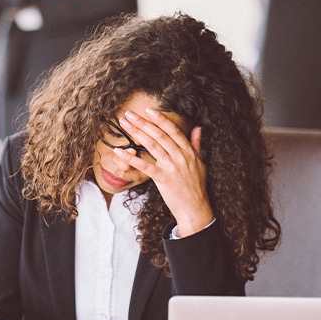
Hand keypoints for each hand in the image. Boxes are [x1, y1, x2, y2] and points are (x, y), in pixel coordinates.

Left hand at [114, 108, 213, 236]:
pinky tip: (120, 151)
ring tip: (124, 124)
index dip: (160, 119)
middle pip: (160, 135)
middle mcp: (180, 156)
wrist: (195, 209)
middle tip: (129, 114)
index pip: (173, 130)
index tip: (149, 110)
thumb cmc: (196, 187)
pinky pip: (145, 166)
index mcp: (188, 152)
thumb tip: (198, 128)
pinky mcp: (163, 179)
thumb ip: (196, 144)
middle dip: (143, 122)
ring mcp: (172, 167)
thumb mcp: (200, 163)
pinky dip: (131, 158)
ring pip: (153, 146)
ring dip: (137, 132)